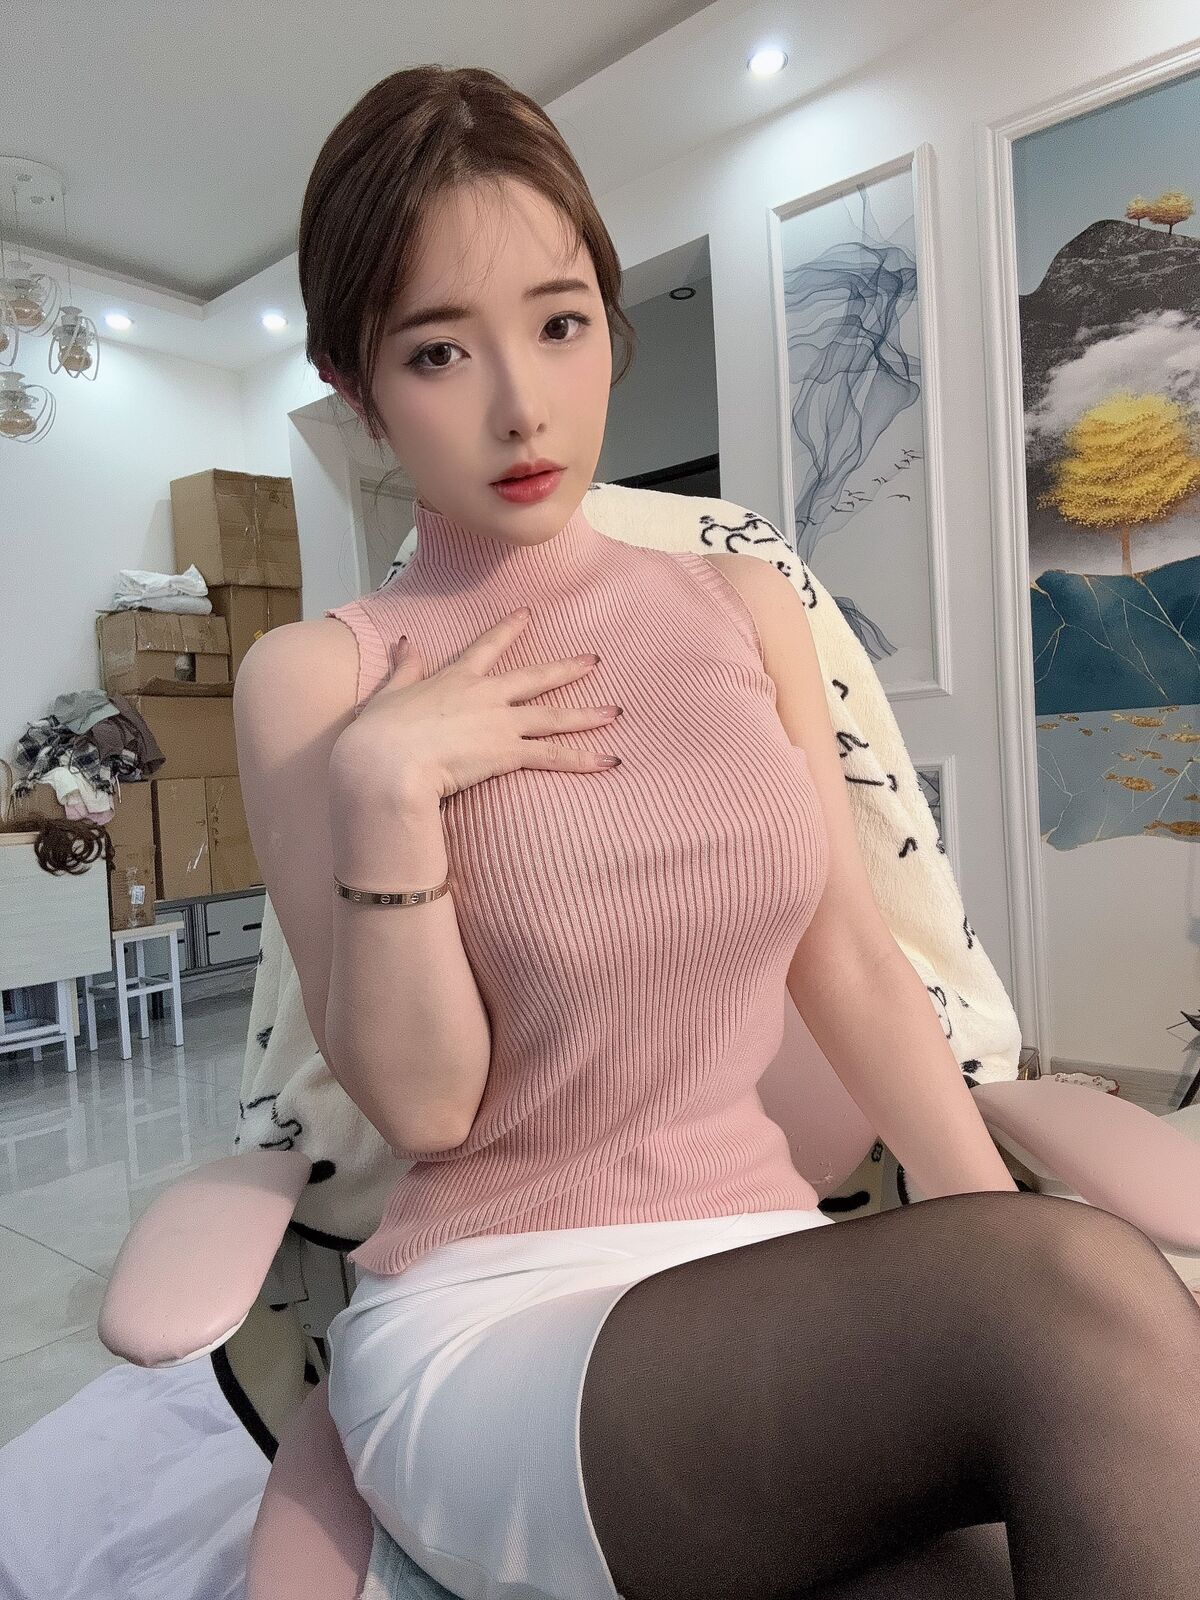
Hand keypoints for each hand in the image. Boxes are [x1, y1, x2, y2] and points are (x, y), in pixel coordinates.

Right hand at [330, 608, 621, 803]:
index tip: (528, 614)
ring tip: (616, 712)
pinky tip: (610, 761)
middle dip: (566, 668)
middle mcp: (485, 695)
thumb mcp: (389, 693)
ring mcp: (500, 723)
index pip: (487, 646)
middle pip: (535, 677)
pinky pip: (554, 757)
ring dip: (588, 715)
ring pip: (554, 716)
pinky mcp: (508, 753)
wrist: (388, 762)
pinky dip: (584, 759)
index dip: (509, 629)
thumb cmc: (379, 734)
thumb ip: (404, 668)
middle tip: (594, 661)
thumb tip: (406, 642)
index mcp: (455, 679)